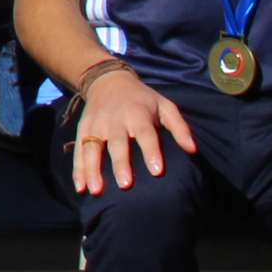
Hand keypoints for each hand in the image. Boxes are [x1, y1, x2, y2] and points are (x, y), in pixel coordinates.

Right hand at [69, 61, 199, 194]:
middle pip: (117, 143)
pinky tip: (81, 188)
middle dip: (120, 164)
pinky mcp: (83, 130)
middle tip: (125, 185)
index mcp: (138, 114)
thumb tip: (192, 150)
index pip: (145, 134)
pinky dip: (78, 170)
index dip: (151, 152)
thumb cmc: (142, 99)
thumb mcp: (165, 106)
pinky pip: (79, 151)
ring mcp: (96, 126)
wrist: (107, 80)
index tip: (157, 172)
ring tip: (97, 191)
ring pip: (92, 148)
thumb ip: (179, 128)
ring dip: (93, 169)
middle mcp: (115, 121)